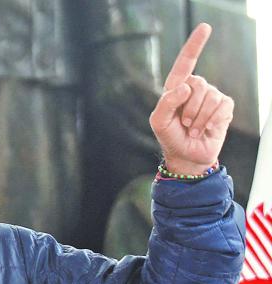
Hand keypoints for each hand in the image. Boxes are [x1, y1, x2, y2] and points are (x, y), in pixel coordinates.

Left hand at [149, 23, 233, 174]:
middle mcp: (195, 88)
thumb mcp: (159, 122)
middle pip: (197, 84)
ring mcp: (211, 96)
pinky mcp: (224, 107)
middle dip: (189, 108)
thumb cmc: (170, 137)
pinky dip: (210, 121)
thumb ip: (166, 103)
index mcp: (176, 87)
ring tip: (192, 129)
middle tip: (184, 124)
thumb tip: (185, 87)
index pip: (186, 62)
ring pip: (210, 97)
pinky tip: (205, 129)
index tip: (205, 27)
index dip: (195, 44)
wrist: (186, 155)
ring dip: (198, 119)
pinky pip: (221, 107)